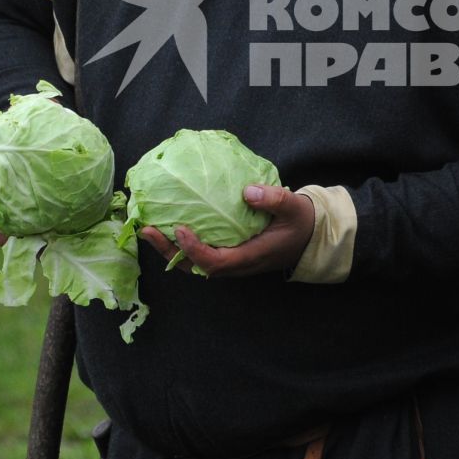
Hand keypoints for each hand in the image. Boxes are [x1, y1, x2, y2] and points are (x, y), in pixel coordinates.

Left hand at [138, 184, 316, 278]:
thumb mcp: (294, 208)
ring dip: (169, 249)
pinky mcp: (228, 252)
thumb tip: (247, 191)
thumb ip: (274, 200)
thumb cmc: (300, 223)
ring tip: (148, 229)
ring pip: (193, 263)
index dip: (194, 249)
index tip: (180, 229)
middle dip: (169, 251)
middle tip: (148, 230)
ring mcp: (230, 261)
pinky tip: (168, 224)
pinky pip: (199, 253)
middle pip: (195, 267)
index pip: (216, 262)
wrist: (310, 237)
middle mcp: (236, 264)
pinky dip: (180, 243)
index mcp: (250, 257)